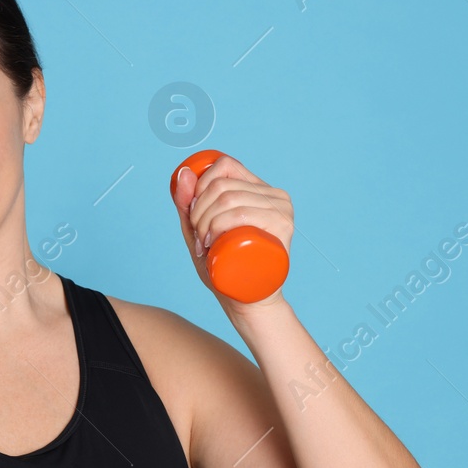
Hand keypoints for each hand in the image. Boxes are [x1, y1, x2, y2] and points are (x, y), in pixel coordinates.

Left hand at [170, 153, 292, 311]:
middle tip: (200, 240)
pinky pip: (241, 214)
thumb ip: (188, 205)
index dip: (201, 184)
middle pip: (222, 186)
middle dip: (198, 212)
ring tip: (206, 246)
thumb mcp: (200, 232)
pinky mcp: (283, 227)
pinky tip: (214, 244)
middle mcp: (275, 195)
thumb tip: (184, 172)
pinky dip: (218, 226)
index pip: (225, 165)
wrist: (250, 302)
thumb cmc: (226, 268)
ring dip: (205, 223)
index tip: (194, 214)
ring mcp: (282, 210)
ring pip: (228, 200)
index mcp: (260, 189)